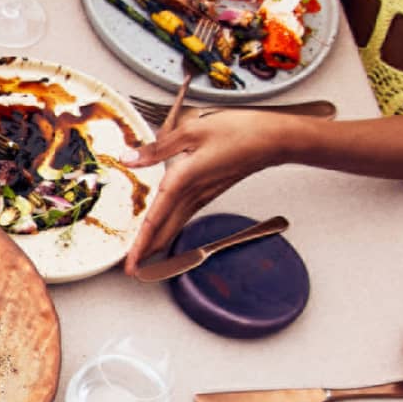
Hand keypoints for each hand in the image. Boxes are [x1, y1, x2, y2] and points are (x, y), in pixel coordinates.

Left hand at [125, 108, 292, 272]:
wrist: (273, 140)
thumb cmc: (239, 131)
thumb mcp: (191, 131)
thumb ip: (158, 148)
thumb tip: (130, 158)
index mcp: (183, 180)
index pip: (156, 219)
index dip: (140, 244)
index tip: (130, 264)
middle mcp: (193, 194)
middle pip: (165, 231)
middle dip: (146, 253)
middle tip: (131, 270)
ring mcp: (204, 195)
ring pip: (175, 226)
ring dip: (158, 244)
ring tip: (143, 257)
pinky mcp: (211, 191)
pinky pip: (186, 216)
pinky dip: (171, 229)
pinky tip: (167, 231)